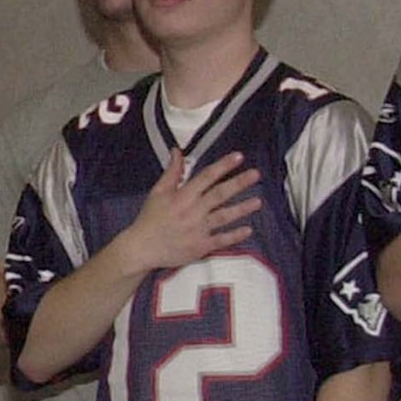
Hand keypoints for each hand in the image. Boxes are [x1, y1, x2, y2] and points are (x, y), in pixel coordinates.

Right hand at [122, 149, 260, 274]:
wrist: (142, 248)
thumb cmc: (150, 219)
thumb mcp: (158, 191)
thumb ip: (172, 171)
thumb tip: (178, 152)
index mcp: (182, 196)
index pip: (207, 176)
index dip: (223, 165)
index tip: (238, 157)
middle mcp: (192, 211)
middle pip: (220, 194)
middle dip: (239, 183)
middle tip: (255, 174)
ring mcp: (198, 229)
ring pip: (224, 216)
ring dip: (242, 208)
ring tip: (258, 201)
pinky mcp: (200, 246)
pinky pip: (221, 240)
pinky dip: (235, 235)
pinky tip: (248, 229)